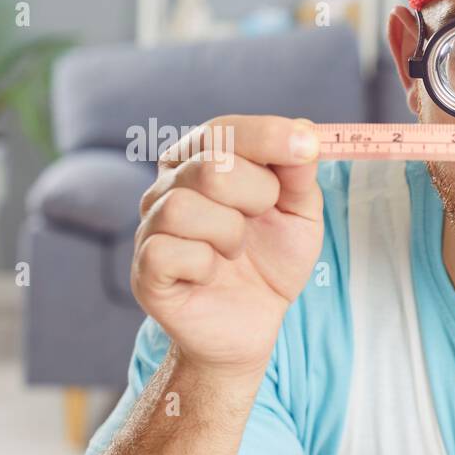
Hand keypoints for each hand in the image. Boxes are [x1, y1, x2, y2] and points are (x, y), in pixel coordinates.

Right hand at [132, 115, 323, 376]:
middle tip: (262, 219)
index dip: (267, 136)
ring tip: (236, 251)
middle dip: (257, 195)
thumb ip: (299, 174)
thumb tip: (304, 131)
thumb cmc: (271, 262)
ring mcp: (151, 226)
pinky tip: (212, 273)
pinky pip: (169, 251)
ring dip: (230, 233)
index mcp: (203, 161)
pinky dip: (205, 264)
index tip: (308, 145)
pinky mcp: (145, 269)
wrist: (254, 323)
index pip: (224, 130)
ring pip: (185, 207)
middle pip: (211, 166)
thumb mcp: (300, 215)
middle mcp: (168, 186)